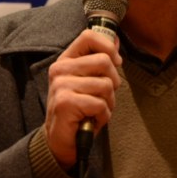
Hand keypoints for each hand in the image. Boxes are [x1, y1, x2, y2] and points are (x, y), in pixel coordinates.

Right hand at [44, 29, 121, 169]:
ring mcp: (61, 85)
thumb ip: (99, 61)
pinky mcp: (65, 102)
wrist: (61, 140)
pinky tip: (92, 119)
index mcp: (66, 60)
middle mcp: (60, 69)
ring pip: (105, 84)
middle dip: (113, 82)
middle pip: (104, 61)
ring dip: (108, 102)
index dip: (108, 47)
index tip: (115, 62)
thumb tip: (116, 40)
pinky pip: (100, 103)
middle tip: (103, 97)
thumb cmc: (79, 110)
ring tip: (96, 110)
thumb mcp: (89, 81)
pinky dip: (103, 115)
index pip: (89, 37)